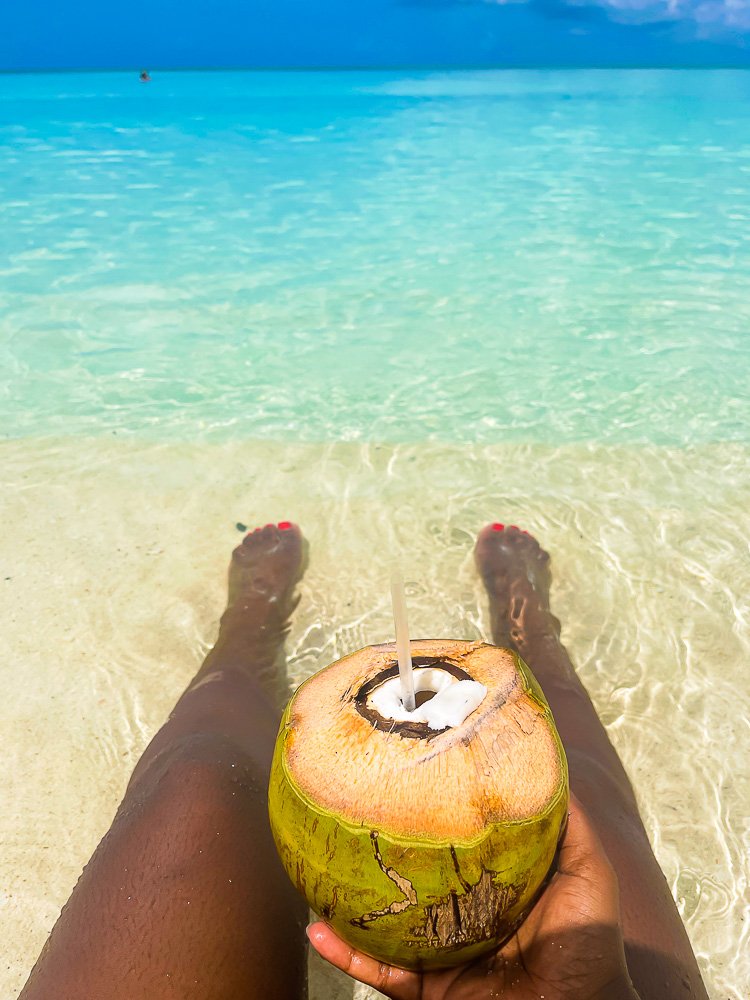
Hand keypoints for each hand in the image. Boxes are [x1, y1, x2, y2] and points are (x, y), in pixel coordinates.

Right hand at [307, 795, 638, 999]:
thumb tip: (544, 764)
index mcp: (493, 888)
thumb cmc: (590, 942)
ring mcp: (443, 956)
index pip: (452, 849)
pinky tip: (319, 934)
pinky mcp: (431, 991)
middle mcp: (462, 918)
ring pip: (384, 928)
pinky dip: (349, 956)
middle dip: (378, 861)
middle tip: (345, 825)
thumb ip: (566, 822)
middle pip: (410, 885)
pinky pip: (382, 973)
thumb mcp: (585, 868)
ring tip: (314, 878)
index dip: (427, 822)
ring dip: (347, 907)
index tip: (401, 786)